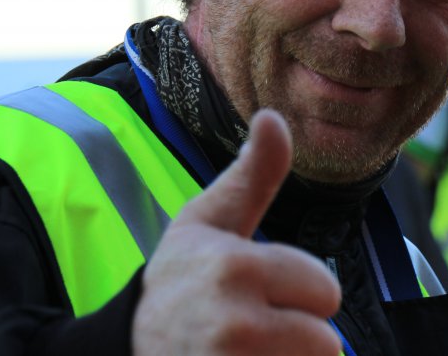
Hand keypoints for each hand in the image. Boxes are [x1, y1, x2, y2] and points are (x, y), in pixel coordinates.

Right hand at [132, 109, 342, 355]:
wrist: (120, 349)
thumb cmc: (177, 281)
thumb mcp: (206, 222)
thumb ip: (252, 175)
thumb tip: (273, 116)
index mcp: (236, 268)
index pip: (326, 292)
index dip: (300, 294)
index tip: (259, 293)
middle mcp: (234, 325)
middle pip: (327, 343)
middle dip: (297, 337)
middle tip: (252, 332)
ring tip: (242, 355)